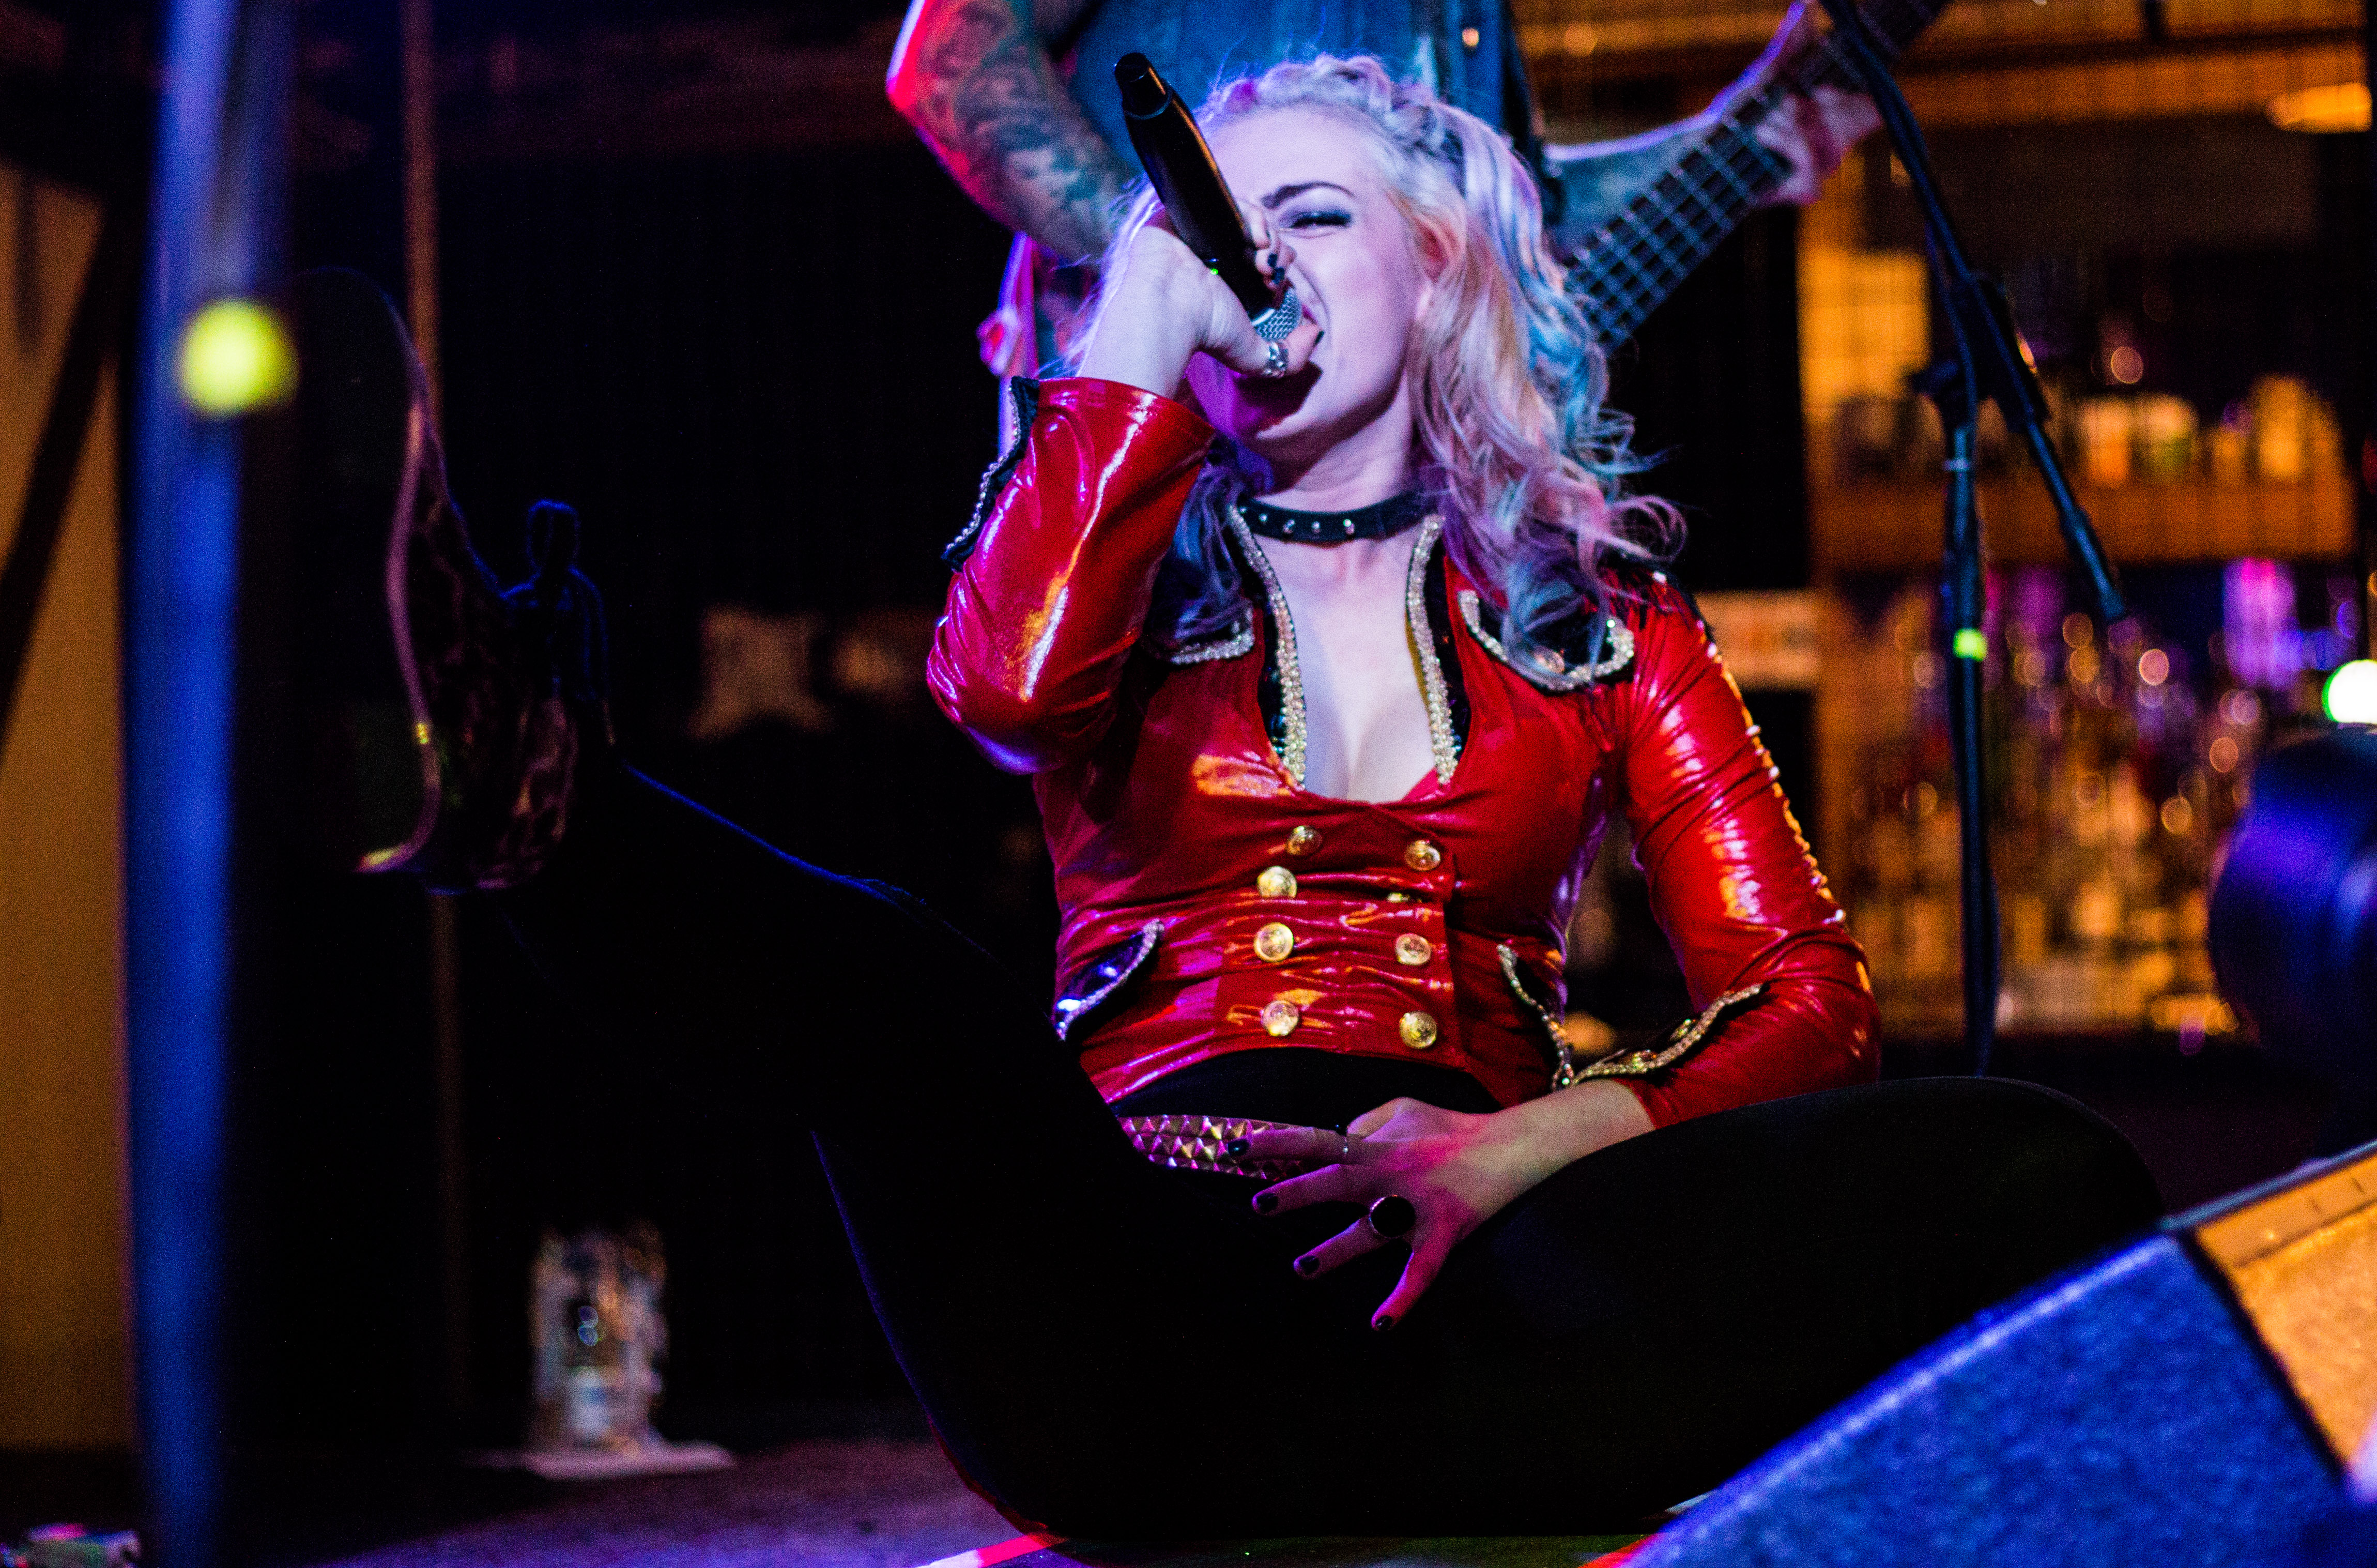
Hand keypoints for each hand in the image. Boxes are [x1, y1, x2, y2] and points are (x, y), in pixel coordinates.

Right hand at [1072, 203, 1319, 398]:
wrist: (1168, 310)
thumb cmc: (1206, 332)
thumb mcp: (1256, 357)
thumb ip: (1289, 357)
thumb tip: (1315, 333)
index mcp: (1231, 282)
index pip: (1268, 261)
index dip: (1281, 268)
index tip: (1274, 286)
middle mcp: (1217, 256)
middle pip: (1263, 238)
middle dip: (1276, 252)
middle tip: (1267, 271)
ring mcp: (1202, 231)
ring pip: (1249, 218)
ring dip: (1267, 233)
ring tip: (1260, 253)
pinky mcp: (1187, 211)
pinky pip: (1228, 198)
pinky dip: (1249, 211)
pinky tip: (1253, 234)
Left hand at [1238, 1083, 1653, 1329]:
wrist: (1510, 1145)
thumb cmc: (1449, 1127)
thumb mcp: (1401, 1110)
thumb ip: (1362, 1124)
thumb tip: (1330, 1140)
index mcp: (1377, 1143)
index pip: (1316, 1139)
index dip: (1276, 1143)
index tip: (1237, 1149)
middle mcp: (1391, 1173)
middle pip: (1336, 1182)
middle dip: (1296, 1193)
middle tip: (1259, 1204)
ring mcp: (1417, 1206)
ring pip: (1370, 1231)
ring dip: (1336, 1250)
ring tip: (1303, 1267)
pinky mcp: (1443, 1233)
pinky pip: (1421, 1270)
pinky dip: (1402, 1298)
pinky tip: (1379, 1324)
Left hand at [1726, 0, 1880, 207]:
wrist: (1706, 151)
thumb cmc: (1742, 112)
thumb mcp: (1767, 74)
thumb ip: (1790, 44)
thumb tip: (1807, 4)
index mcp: (1837, 110)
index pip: (1874, 103)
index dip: (1863, 94)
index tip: (1823, 83)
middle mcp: (1838, 137)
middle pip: (1862, 119)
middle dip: (1826, 105)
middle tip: (1790, 98)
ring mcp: (1824, 165)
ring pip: (1832, 143)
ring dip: (1792, 126)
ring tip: (1762, 122)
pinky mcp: (1807, 189)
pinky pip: (1814, 170)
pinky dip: (1787, 147)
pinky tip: (1763, 136)